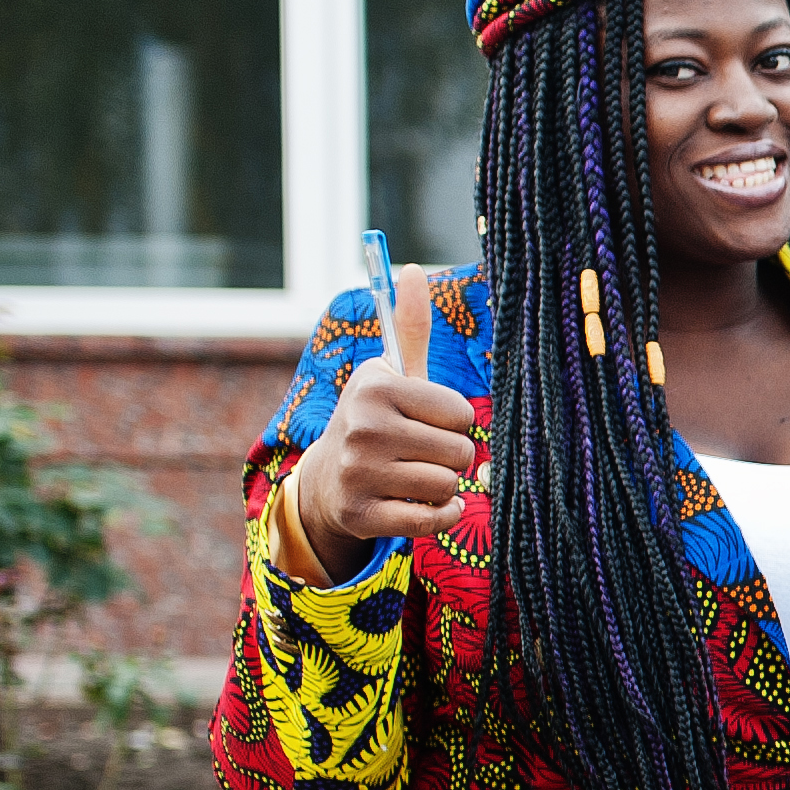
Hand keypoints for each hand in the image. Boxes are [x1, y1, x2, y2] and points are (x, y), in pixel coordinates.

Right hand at [292, 272, 479, 574]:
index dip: (454, 422)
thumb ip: (409, 327)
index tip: (426, 421)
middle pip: (460, 453)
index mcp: (377, 387)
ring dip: (443, 487)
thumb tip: (413, 269)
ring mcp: (359, 472)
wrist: (327, 479)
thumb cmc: (376, 420)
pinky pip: (432, 520)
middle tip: (421, 453)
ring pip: (448, 486)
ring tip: (415, 476)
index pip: (462, 413)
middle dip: (451, 457)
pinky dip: (442, 515)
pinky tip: (430, 504)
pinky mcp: (361, 514)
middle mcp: (364, 427)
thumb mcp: (390, 373)